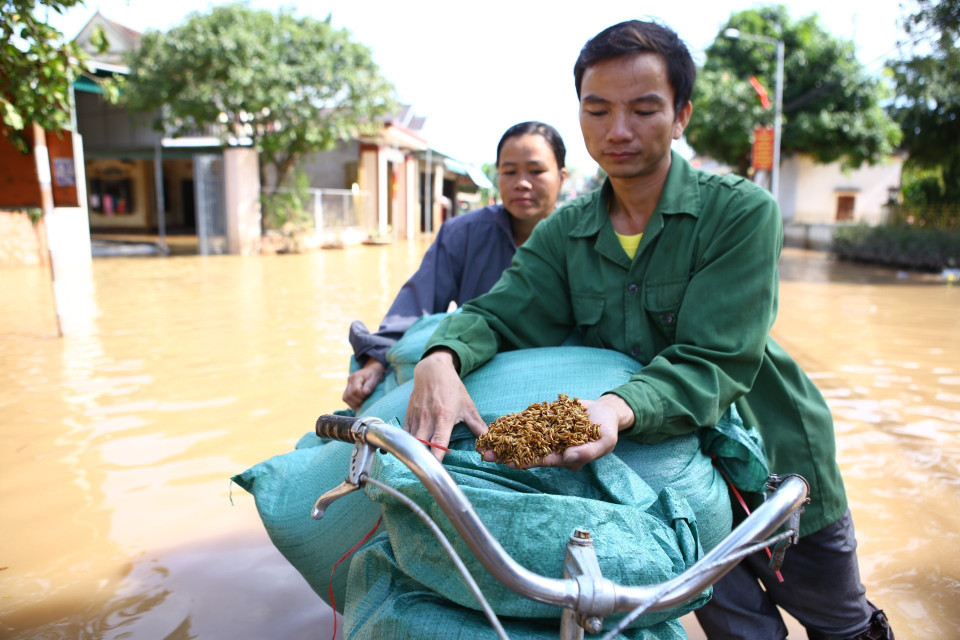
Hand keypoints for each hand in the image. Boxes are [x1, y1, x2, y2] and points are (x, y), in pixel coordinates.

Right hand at [342, 359, 385, 409]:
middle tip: (366, 400)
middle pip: (349, 395)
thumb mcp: (375, 378)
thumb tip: (365, 392)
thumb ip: (370, 385)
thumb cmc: (374, 374)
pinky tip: (359, 404)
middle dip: (358, 401)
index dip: (361, 395)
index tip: (368, 395)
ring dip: (354, 403)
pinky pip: (346, 398)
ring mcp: (347, 385)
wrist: (371, 369)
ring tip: (362, 403)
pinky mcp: (347, 389)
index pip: (355, 390)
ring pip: (345, 398)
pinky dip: (352, 403)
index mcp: (356, 376)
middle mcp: (349, 380)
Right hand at [405, 349, 486, 461]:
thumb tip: (488, 439)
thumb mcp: (468, 406)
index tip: (437, 470)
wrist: (433, 370)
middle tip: (428, 472)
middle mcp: (428, 418)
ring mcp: (416, 416)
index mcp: (445, 416)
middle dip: (424, 459)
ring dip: (414, 453)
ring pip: (411, 440)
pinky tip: (408, 452)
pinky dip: (405, 443)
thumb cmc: (452, 388)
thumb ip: (477, 425)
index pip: (439, 441)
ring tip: (418, 466)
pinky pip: (404, 433)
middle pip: (422, 444)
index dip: (437, 456)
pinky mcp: (408, 415)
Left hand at [480, 394, 633, 470]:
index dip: (526, 461)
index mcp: (565, 457)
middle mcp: (552, 447)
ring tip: (485, 442)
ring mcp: (547, 434)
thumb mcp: (605, 442)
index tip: (509, 462)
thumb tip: (568, 458)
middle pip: (527, 451)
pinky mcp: (545, 420)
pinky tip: (497, 425)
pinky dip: (513, 423)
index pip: (543, 460)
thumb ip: (588, 452)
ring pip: (523, 438)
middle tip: (486, 455)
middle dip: (507, 453)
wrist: (605, 411)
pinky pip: (527, 422)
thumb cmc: (607, 430)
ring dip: (504, 440)